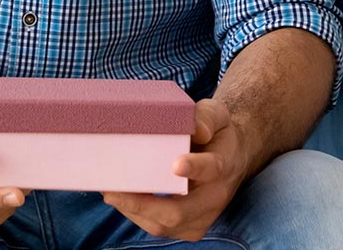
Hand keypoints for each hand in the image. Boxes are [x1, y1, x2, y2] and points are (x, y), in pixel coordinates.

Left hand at [101, 98, 247, 241]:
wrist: (233, 158)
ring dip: (133, 211)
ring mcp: (203, 217)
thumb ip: (206, 117)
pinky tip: (120, 199)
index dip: (194, 168)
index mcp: (224, 165)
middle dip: (143, 204)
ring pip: (165, 225)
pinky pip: (160, 227)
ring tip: (109, 193)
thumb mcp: (216, 114)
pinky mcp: (190, 227)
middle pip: (179, 211)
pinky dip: (137, 215)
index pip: (211, 170)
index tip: (175, 164)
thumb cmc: (217, 133)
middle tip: (112, 191)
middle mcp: (215, 197)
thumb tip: (196, 129)